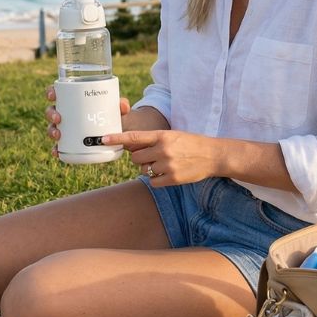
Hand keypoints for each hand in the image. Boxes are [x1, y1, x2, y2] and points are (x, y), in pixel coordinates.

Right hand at [44, 84, 129, 157]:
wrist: (116, 131)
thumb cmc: (110, 113)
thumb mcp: (116, 108)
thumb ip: (121, 104)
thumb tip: (123, 106)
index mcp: (73, 100)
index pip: (57, 93)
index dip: (51, 92)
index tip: (52, 95)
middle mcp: (66, 113)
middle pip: (51, 110)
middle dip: (51, 113)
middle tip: (59, 118)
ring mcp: (66, 128)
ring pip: (52, 127)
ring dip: (51, 131)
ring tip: (59, 135)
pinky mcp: (69, 142)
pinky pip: (59, 146)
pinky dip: (56, 149)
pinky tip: (56, 152)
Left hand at [99, 129, 220, 186]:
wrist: (212, 155)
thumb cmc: (190, 143)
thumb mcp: (172, 135)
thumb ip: (153, 139)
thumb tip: (131, 146)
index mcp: (162, 135)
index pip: (134, 137)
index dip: (117, 138)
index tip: (103, 139)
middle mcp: (163, 149)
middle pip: (135, 157)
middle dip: (140, 158)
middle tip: (153, 156)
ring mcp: (167, 165)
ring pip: (143, 169)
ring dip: (149, 168)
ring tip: (164, 163)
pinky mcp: (172, 179)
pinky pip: (153, 181)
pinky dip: (156, 179)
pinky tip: (167, 173)